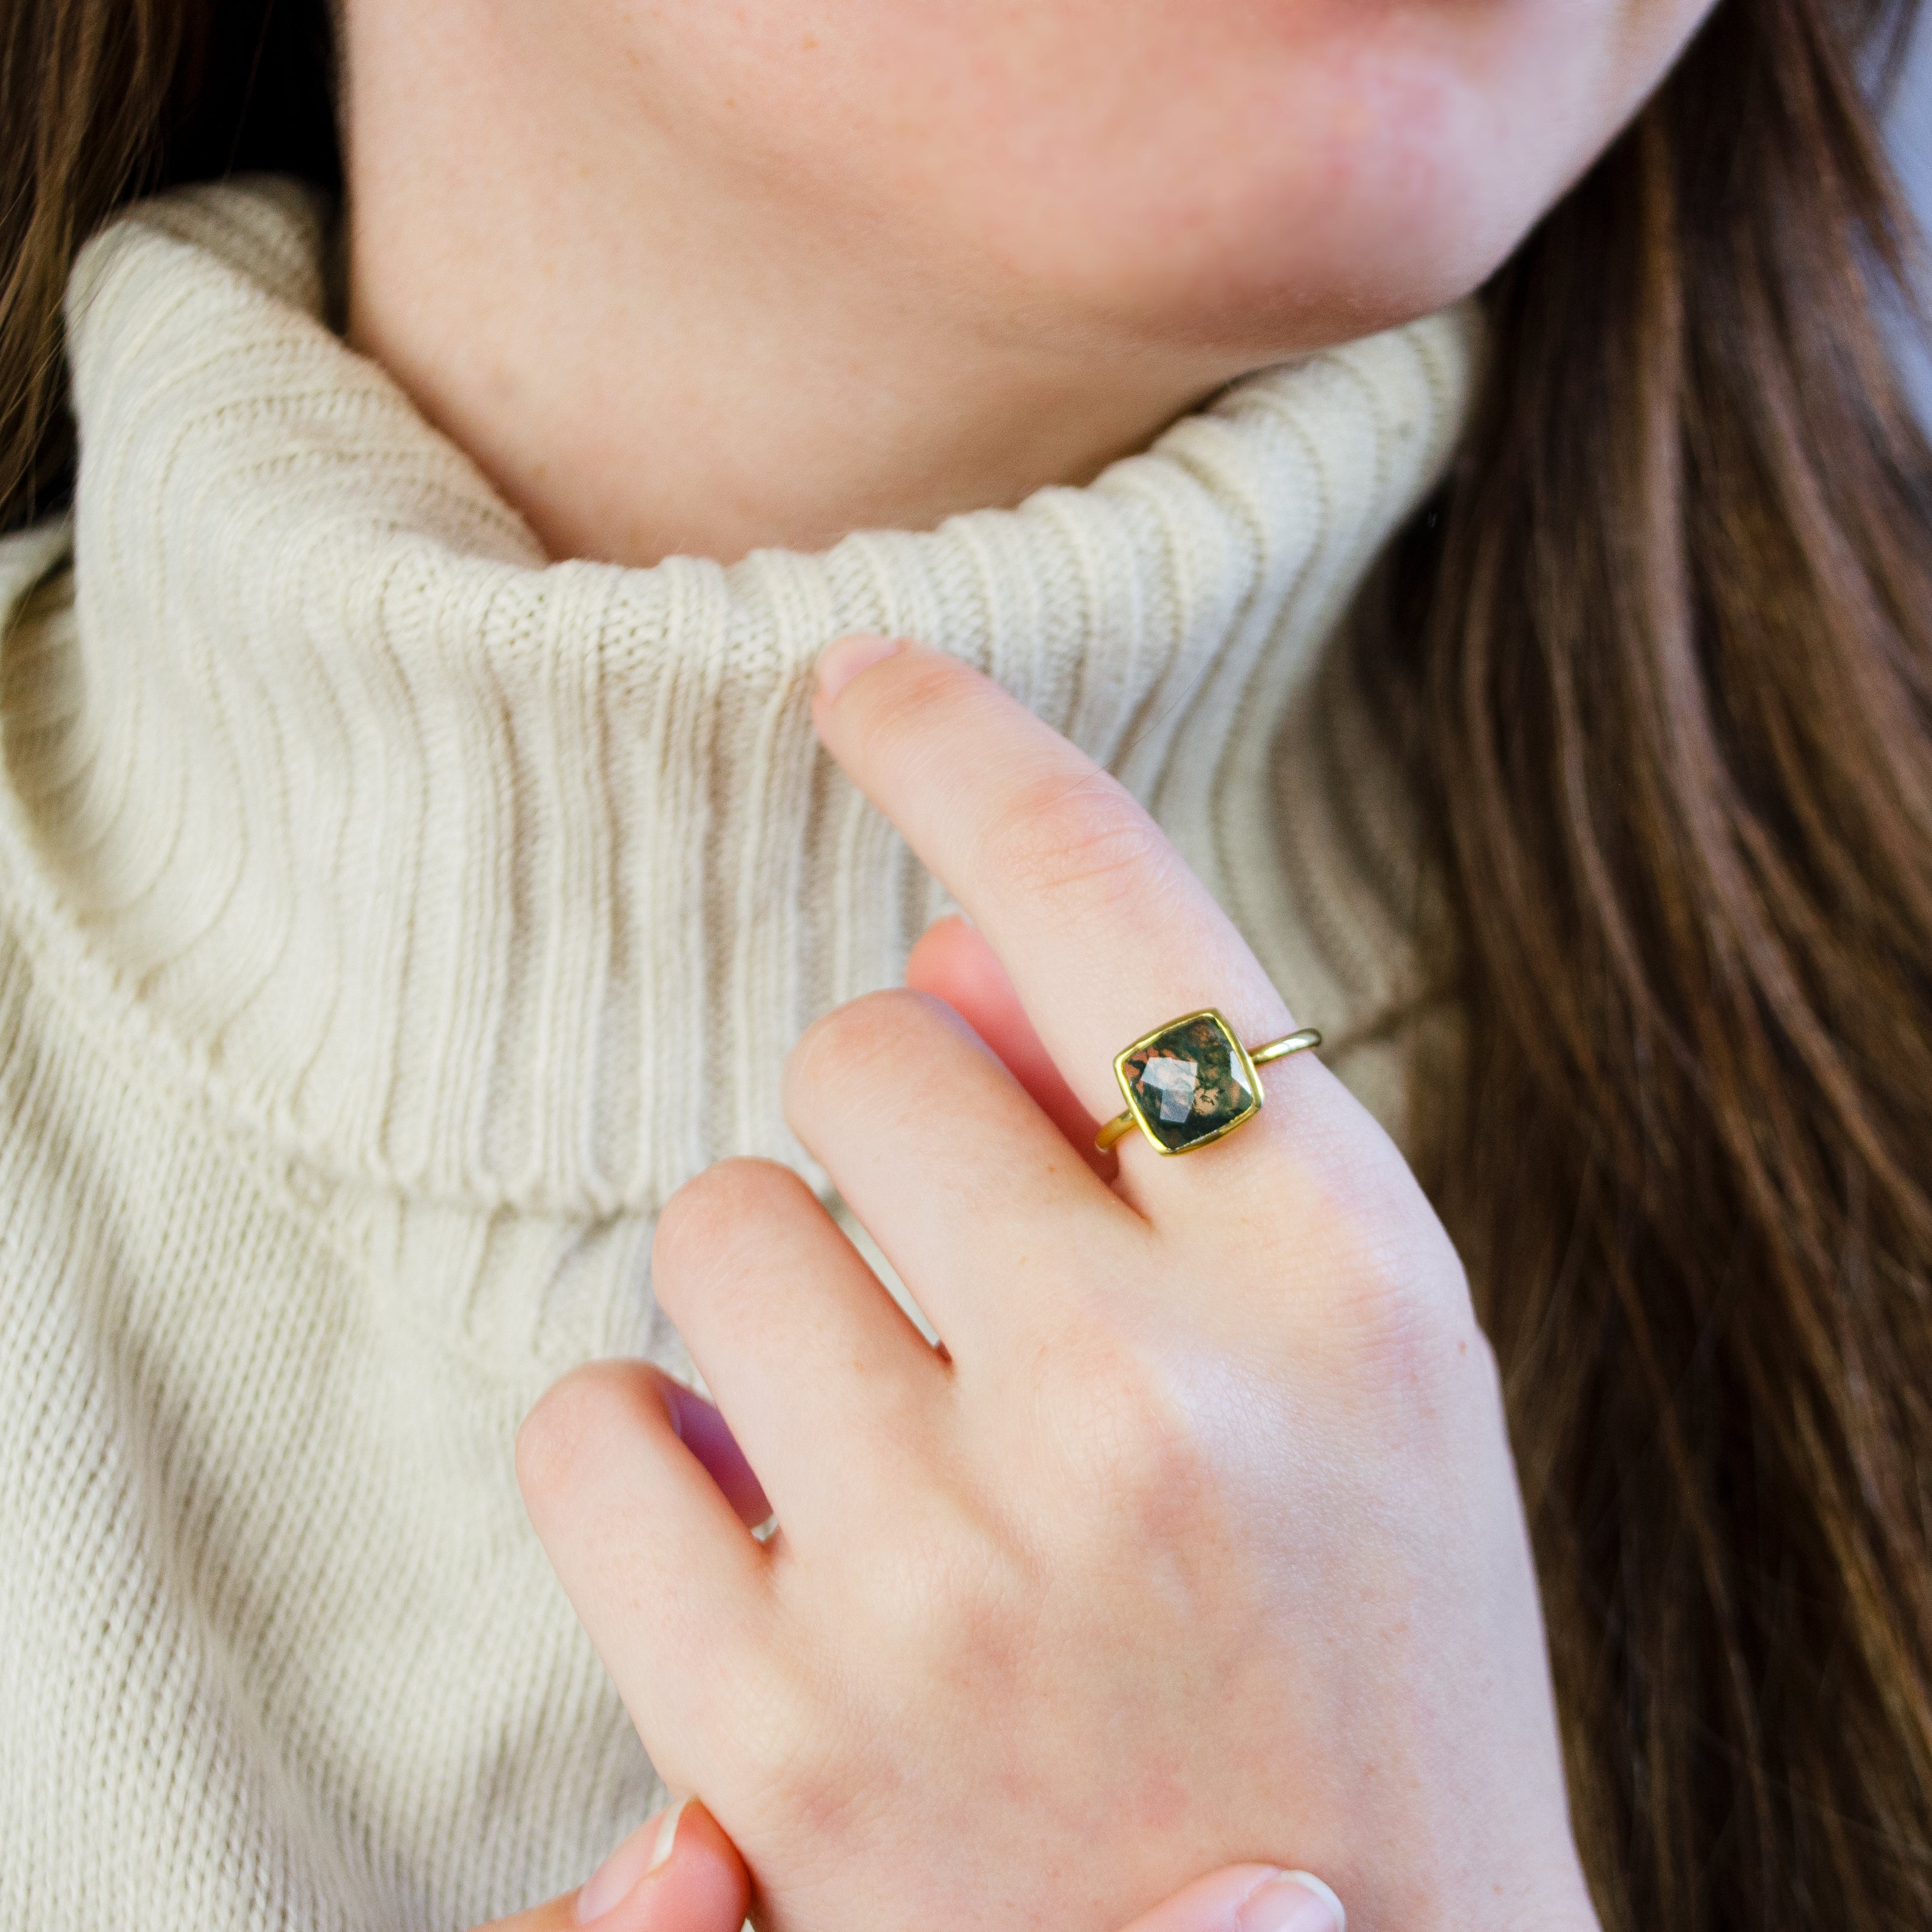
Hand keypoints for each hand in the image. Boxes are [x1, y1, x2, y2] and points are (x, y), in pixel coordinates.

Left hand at [516, 638, 1597, 1930]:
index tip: (860, 676)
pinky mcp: (772, 1728)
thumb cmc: (1353, 1638)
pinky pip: (590, 1415)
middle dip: (893, 1140)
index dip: (965, 748)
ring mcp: (949, 1564)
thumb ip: (1170, 1127)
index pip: (1106, 899)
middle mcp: (1147, 1393)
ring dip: (780, 1292)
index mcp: (1336, 1272)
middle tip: (983, 1306)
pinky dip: (649, 1447)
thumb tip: (951, 927)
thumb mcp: (1347, 1359)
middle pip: (862, 1049)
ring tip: (904, 1452)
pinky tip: (775, 1541)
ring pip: (714, 1215)